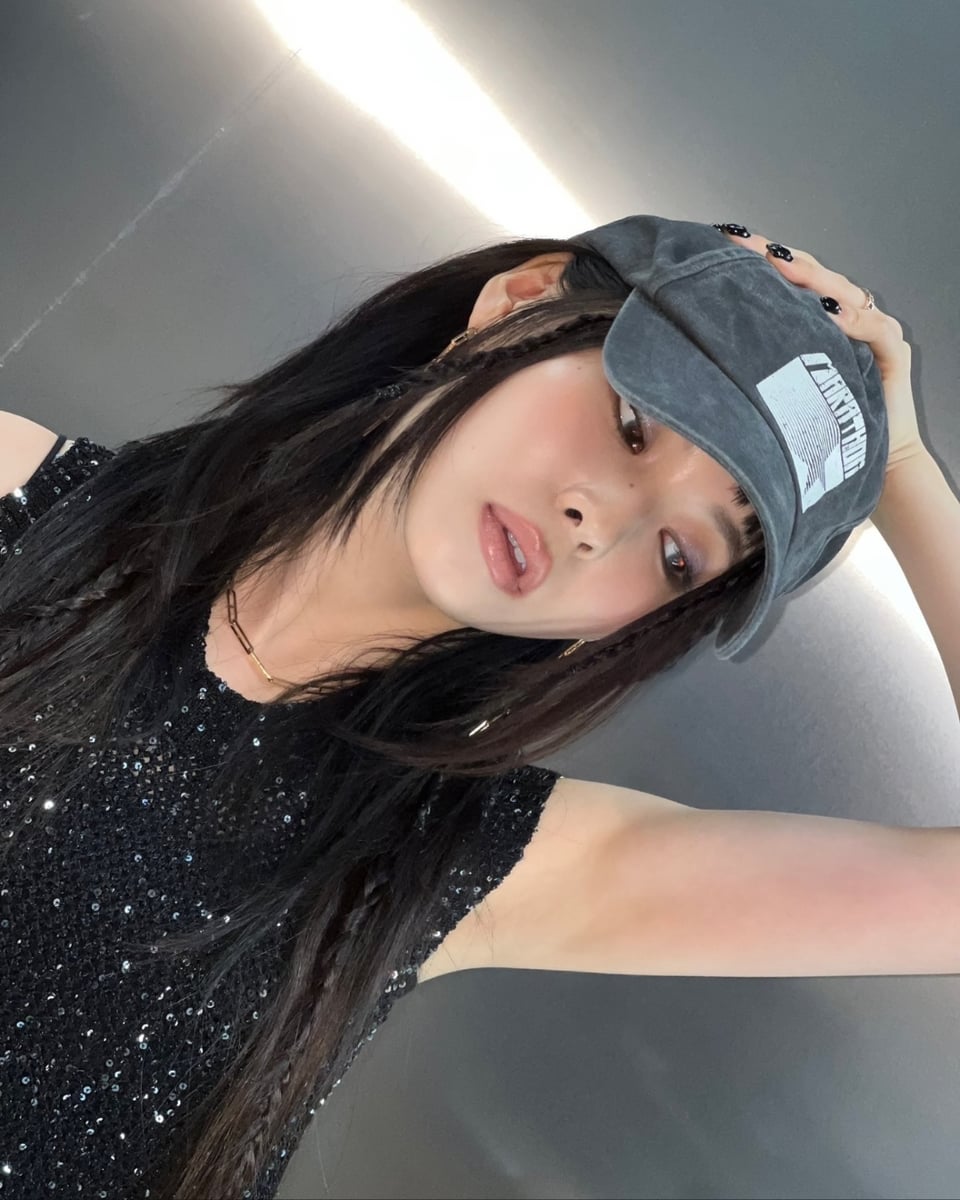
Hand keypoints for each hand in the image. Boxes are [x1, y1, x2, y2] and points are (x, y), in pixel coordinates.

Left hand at [716, 227, 927, 486]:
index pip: (790, 279)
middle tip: (745, 243)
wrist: (869, 458)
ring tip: (782, 265)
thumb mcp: (778, 386)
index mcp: (817, 319)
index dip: (760, 259)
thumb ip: (757, 359)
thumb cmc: (818, 423)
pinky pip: (876, 330)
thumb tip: (703, 345)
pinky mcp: (892, 353)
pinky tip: (833, 313)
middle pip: (814, 276)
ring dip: (813, 279)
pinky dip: (856, 320)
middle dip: (779, 258)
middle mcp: (845, 316)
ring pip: (844, 293)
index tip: (726, 242)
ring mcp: (872, 330)